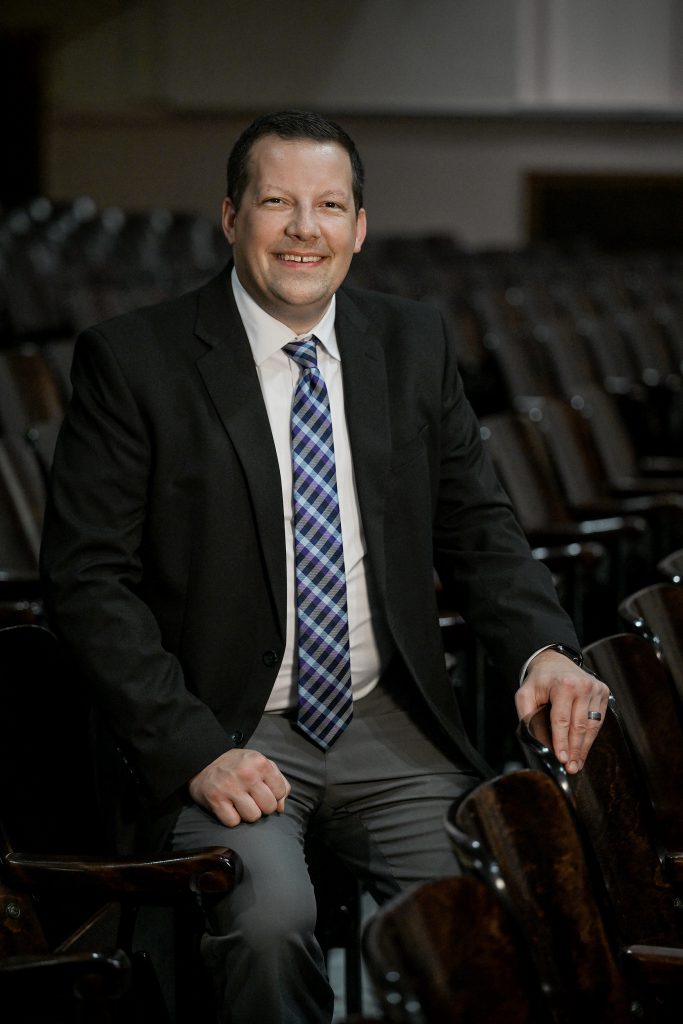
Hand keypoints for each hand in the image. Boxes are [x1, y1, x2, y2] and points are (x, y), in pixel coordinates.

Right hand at [189, 748, 290, 826]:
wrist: (203, 760)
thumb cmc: (237, 764)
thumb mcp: (260, 763)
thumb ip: (278, 782)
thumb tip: (281, 808)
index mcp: (260, 762)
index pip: (281, 792)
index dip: (273, 794)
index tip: (263, 790)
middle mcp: (247, 774)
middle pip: (268, 807)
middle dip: (262, 806)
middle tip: (251, 798)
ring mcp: (230, 788)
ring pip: (253, 817)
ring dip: (247, 814)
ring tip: (240, 802)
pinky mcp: (216, 800)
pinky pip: (233, 822)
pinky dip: (231, 818)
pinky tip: (228, 806)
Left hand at [515, 649, 609, 773]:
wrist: (554, 661)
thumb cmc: (539, 680)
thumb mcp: (525, 694)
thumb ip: (527, 715)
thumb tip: (537, 740)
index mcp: (563, 685)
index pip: (562, 720)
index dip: (561, 741)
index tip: (561, 759)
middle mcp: (583, 686)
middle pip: (580, 726)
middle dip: (575, 749)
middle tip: (571, 768)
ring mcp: (596, 689)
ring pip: (592, 725)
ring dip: (585, 747)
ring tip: (578, 763)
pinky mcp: (603, 692)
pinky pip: (599, 720)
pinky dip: (591, 736)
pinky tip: (584, 748)